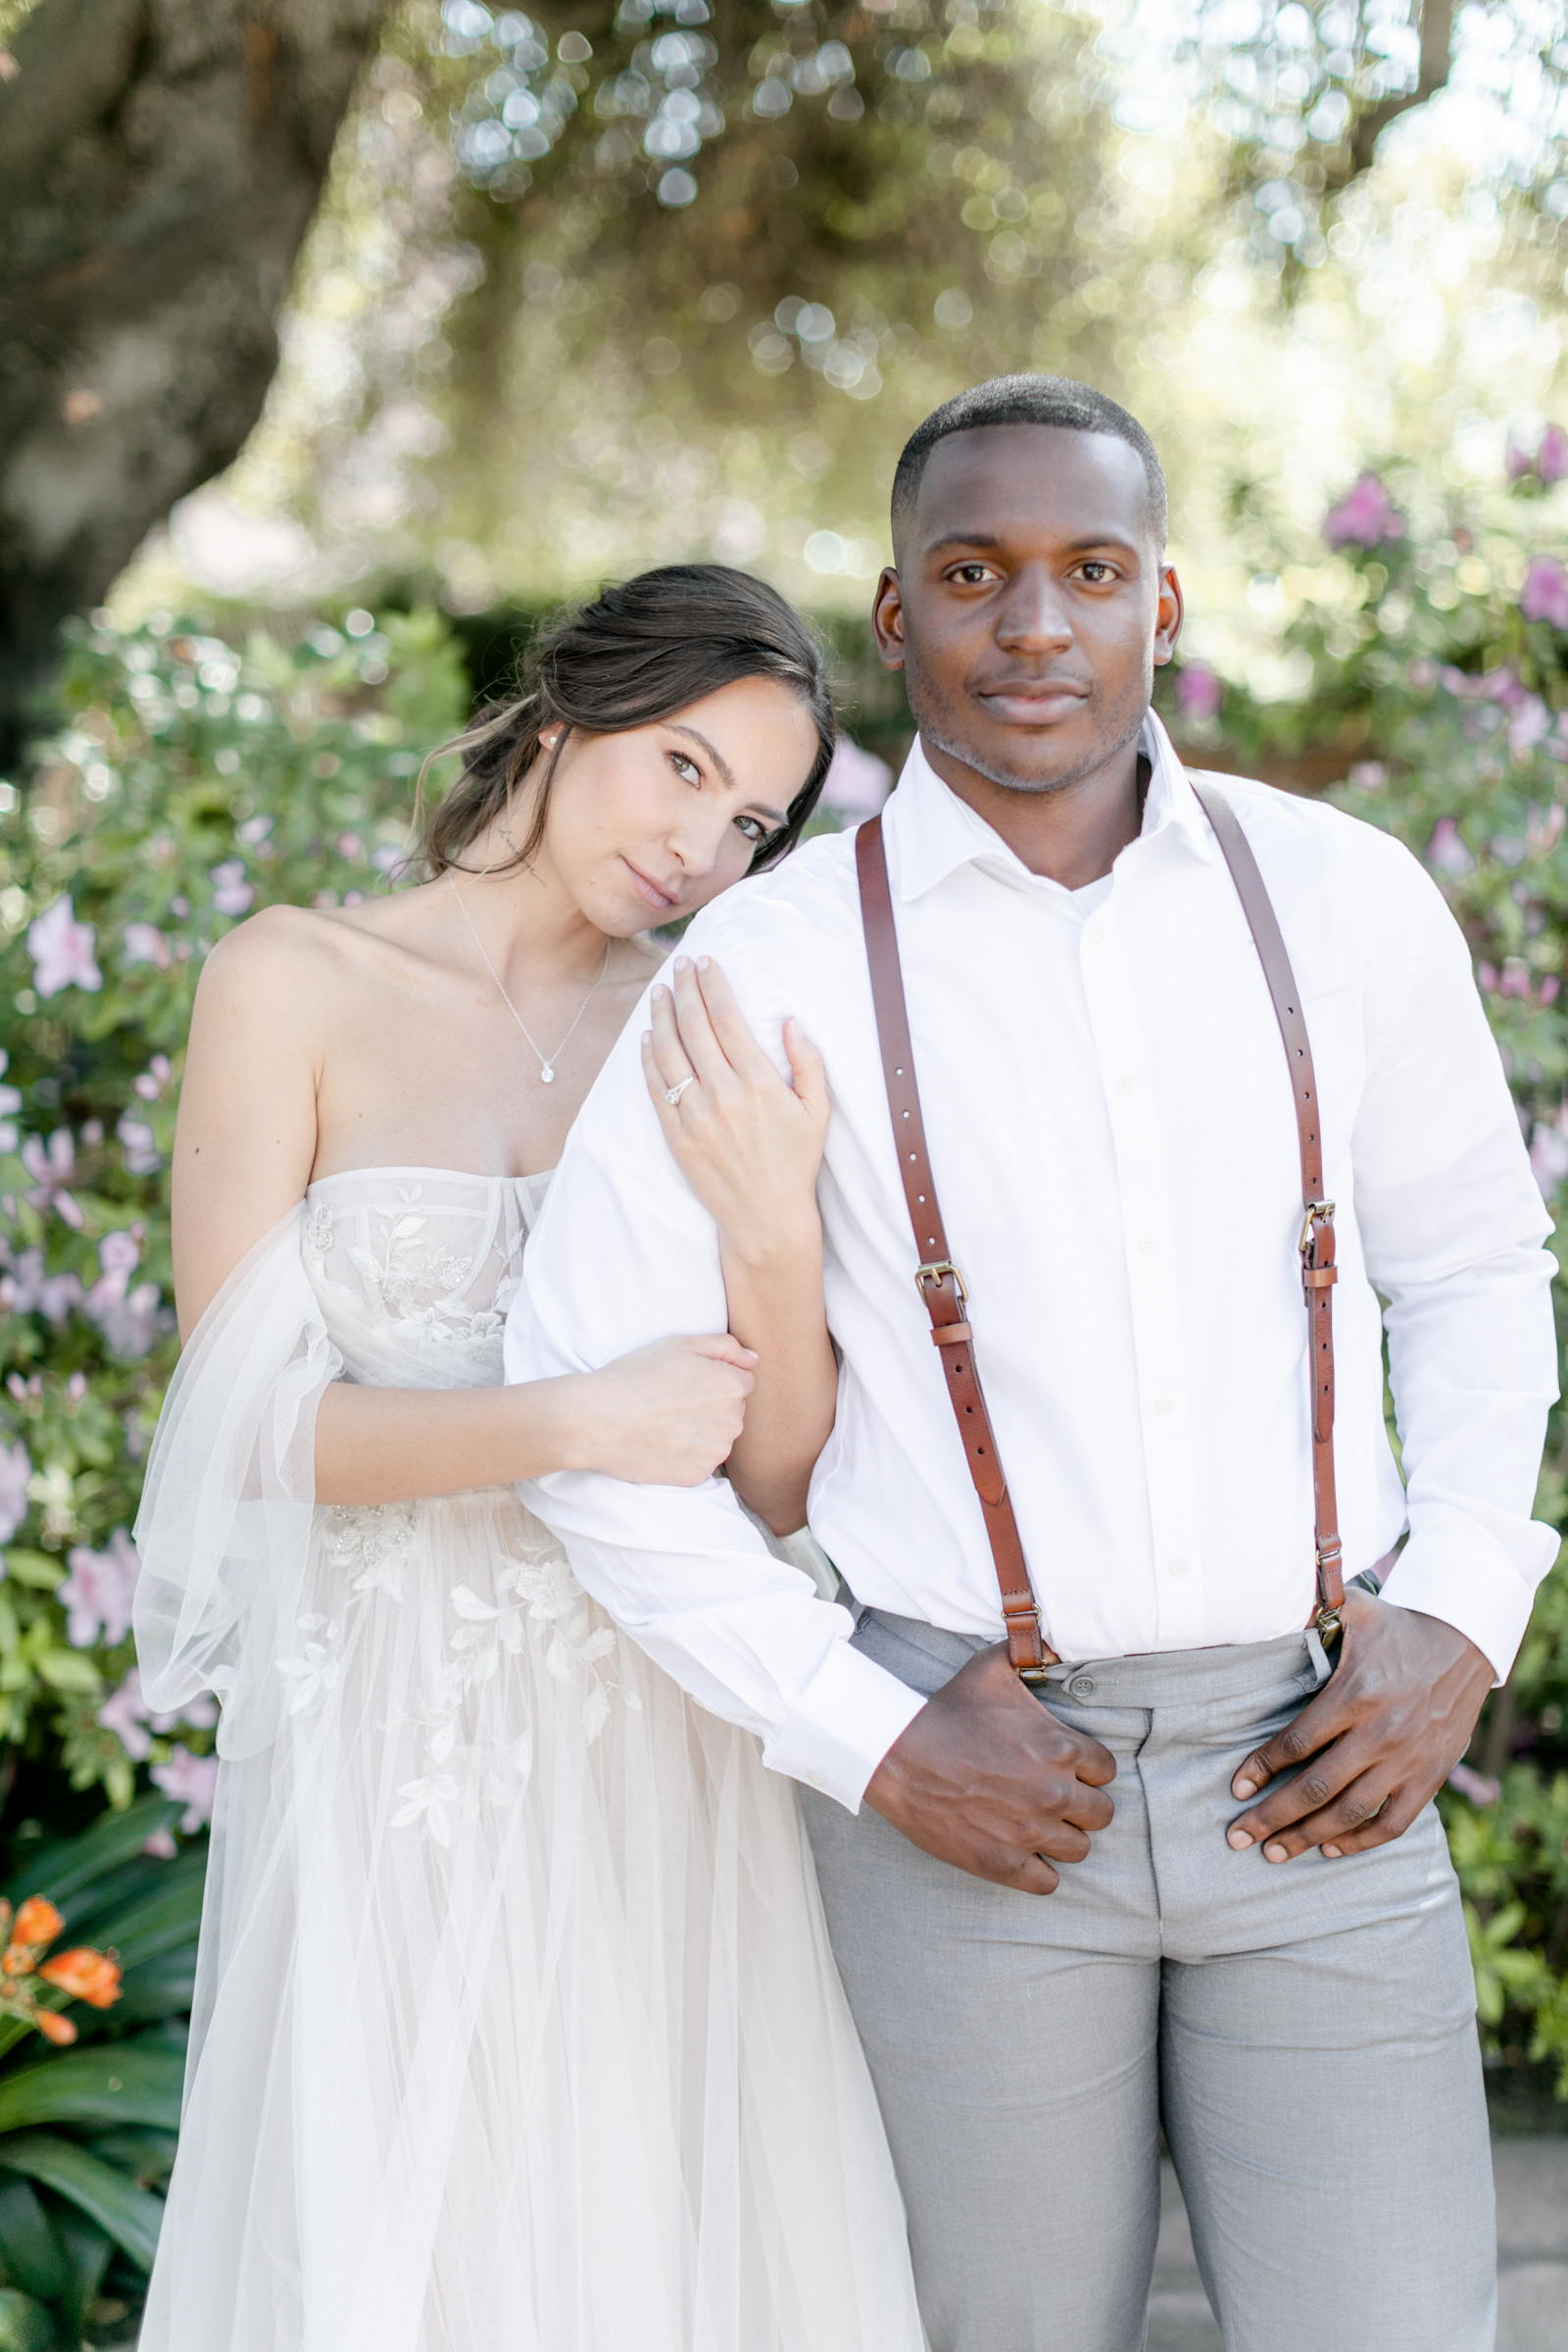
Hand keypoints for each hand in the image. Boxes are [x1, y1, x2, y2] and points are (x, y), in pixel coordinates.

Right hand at [569, 1333, 755, 1484]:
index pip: (742, 1382)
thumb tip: (754, 1360)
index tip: (686, 1381)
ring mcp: (715, 1452)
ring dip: (702, 1431)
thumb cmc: (635, 1376)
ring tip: (665, 1422)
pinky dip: (687, 1453)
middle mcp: (732, 1422)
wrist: (595, 1420)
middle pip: (733, 1411)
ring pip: (719, 1437)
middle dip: (712, 1405)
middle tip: (673, 1400)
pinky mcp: (697, 1475)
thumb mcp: (680, 1344)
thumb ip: (726, 1347)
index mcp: (732, 1386)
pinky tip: (662, 1442)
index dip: (714, 1378)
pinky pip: (701, 1461)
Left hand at [642, 956, 828, 1260]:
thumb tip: (792, 1021)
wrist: (765, 1218)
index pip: (727, 1020)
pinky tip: (647, 1037)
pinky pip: (656, 1089)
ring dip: (662, 1016)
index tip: (706, 962)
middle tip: (680, 964)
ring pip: (669, 1053)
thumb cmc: (795, 1164)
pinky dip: (648, 1059)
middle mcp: (724, 1095)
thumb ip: (808, 1063)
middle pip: (694, 1027)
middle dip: (686, 989)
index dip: (713, 985)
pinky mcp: (677, 1137)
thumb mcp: (817, 1112)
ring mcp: (696, 1116)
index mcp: (760, 1083)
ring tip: (660, 992)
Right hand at [864, 1644, 1116, 1892]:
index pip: (1106, 1772)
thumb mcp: (991, 1669)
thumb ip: (1030, 1652)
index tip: (1066, 1770)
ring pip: (1078, 1849)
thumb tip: (1054, 1637)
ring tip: (1037, 1825)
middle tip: (1053, 1799)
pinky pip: (1048, 1882)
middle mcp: (1054, 1793)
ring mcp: (1030, 1832)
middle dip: (1081, 1806)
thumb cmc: (946, 1712)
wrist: (898, 1756)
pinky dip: (1038, 1871)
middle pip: (1101, 1815)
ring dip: (1062, 1838)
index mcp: (1061, 1749)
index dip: (1088, 1770)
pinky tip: (1022, 1853)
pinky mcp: (1004, 1863)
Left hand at [1226, 1590, 1493, 1862]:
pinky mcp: (1430, 1778)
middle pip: (1315, 1787)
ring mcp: (1407, 1760)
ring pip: (1350, 1812)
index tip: (1236, 1789)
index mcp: (1354, 1695)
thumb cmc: (1399, 1628)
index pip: (1297, 1742)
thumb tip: (1268, 1601)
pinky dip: (1360, 1841)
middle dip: (1272, 1816)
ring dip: (1308, 1837)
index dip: (1262, 1769)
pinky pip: (1393, 1822)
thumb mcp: (1355, 1611)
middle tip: (1238, 1837)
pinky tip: (1330, 1849)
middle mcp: (1380, 1734)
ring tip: (1274, 1853)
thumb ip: (1313, 1610)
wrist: (1467, 1645)